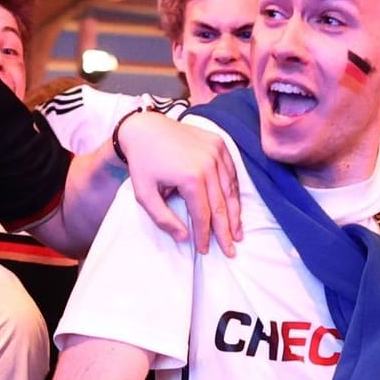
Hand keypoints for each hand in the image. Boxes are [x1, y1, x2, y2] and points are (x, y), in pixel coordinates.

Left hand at [118, 112, 241, 256]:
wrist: (143, 128)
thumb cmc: (142, 162)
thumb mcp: (143, 193)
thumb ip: (162, 218)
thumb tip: (184, 238)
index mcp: (190, 177)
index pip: (202, 214)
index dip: (205, 235)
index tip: (205, 250)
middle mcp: (208, 164)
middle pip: (220, 205)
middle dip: (225, 231)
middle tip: (231, 250)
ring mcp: (216, 151)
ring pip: (230, 189)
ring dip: (234, 213)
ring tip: (237, 233)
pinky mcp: (219, 143)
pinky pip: (231, 172)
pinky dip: (233, 190)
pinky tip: (234, 206)